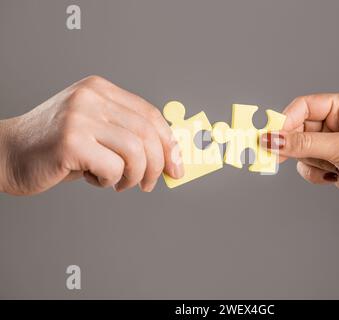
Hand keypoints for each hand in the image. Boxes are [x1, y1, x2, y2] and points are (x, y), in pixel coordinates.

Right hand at [0, 75, 182, 194]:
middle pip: (148, 133)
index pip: (151, 115)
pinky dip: (111, 180)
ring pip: (136, 151)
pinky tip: (95, 179)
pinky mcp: (70, 141)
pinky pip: (113, 167)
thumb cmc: (55, 148)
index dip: (170, 143)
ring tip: (119, 183)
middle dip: (158, 165)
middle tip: (150, 183)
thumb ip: (127, 134)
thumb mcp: (95, 130)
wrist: (6, 153)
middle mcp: (91, 97)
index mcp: (100, 90)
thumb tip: (168, 155)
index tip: (176, 165)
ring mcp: (79, 117)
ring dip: (134, 176)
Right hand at [262, 94, 338, 232]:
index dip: (285, 121)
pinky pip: (305, 165)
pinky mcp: (328, 163)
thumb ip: (303, 143)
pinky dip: (314, 173)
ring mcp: (331, 144)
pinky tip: (332, 177)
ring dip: (308, 162)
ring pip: (299, 149)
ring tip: (326, 169)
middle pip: (296, 128)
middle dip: (290, 144)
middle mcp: (335, 123)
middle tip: (272, 155)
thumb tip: (271, 139)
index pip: (303, 107)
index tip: (270, 136)